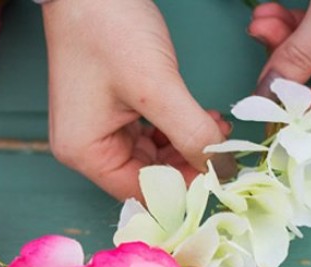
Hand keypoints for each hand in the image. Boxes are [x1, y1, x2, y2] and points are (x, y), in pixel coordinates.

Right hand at [41, 0, 231, 200]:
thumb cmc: (110, 29)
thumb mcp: (156, 87)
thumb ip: (190, 133)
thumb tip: (221, 169)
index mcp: (85, 152)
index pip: (141, 191)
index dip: (183, 189)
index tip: (222, 178)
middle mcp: (88, 148)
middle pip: (148, 176)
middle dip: (189, 164)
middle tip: (225, 151)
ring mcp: (100, 130)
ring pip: (155, 156)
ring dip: (187, 145)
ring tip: (217, 128)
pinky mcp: (113, 112)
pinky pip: (151, 135)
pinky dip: (177, 130)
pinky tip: (201, 118)